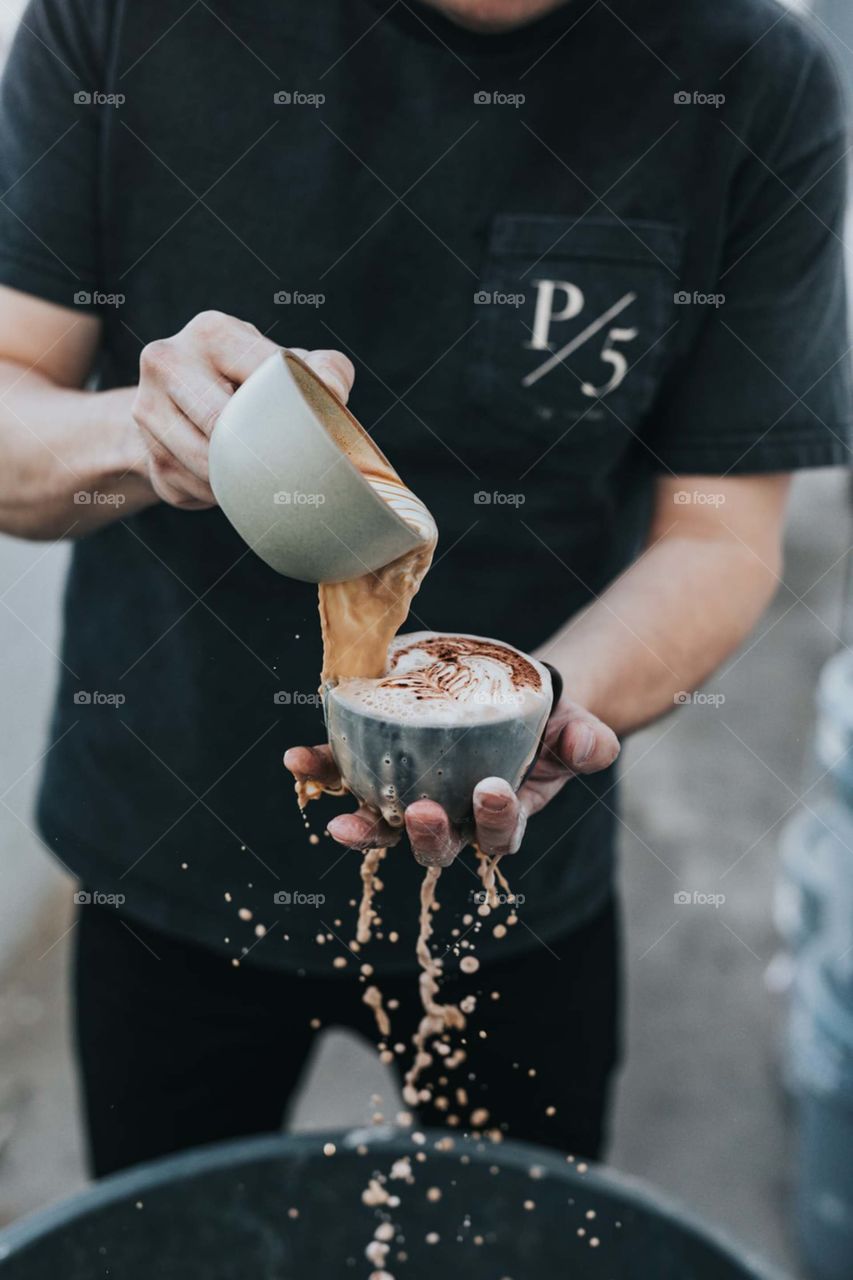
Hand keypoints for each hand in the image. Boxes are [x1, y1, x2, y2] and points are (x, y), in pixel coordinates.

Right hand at [131, 311, 354, 508]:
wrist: (186, 407)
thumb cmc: (251, 383)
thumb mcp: (288, 364)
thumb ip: (324, 369)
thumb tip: (332, 393)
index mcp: (211, 332)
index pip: (262, 376)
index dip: (292, 407)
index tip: (315, 430)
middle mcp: (168, 362)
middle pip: (224, 424)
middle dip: (262, 450)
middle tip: (291, 466)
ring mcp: (148, 410)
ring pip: (209, 464)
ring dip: (241, 479)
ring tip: (263, 474)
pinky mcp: (149, 457)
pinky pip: (196, 490)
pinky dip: (222, 495)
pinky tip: (230, 481)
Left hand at [283, 696, 619, 867]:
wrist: (511, 699)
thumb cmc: (548, 723)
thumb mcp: (575, 727)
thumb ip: (585, 741)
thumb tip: (593, 747)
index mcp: (501, 818)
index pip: (500, 833)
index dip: (496, 819)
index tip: (494, 788)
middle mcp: (453, 820)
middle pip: (436, 843)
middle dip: (426, 835)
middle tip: (420, 812)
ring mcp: (410, 800)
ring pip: (383, 823)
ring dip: (360, 823)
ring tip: (337, 819)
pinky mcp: (377, 772)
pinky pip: (345, 776)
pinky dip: (321, 772)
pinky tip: (297, 761)